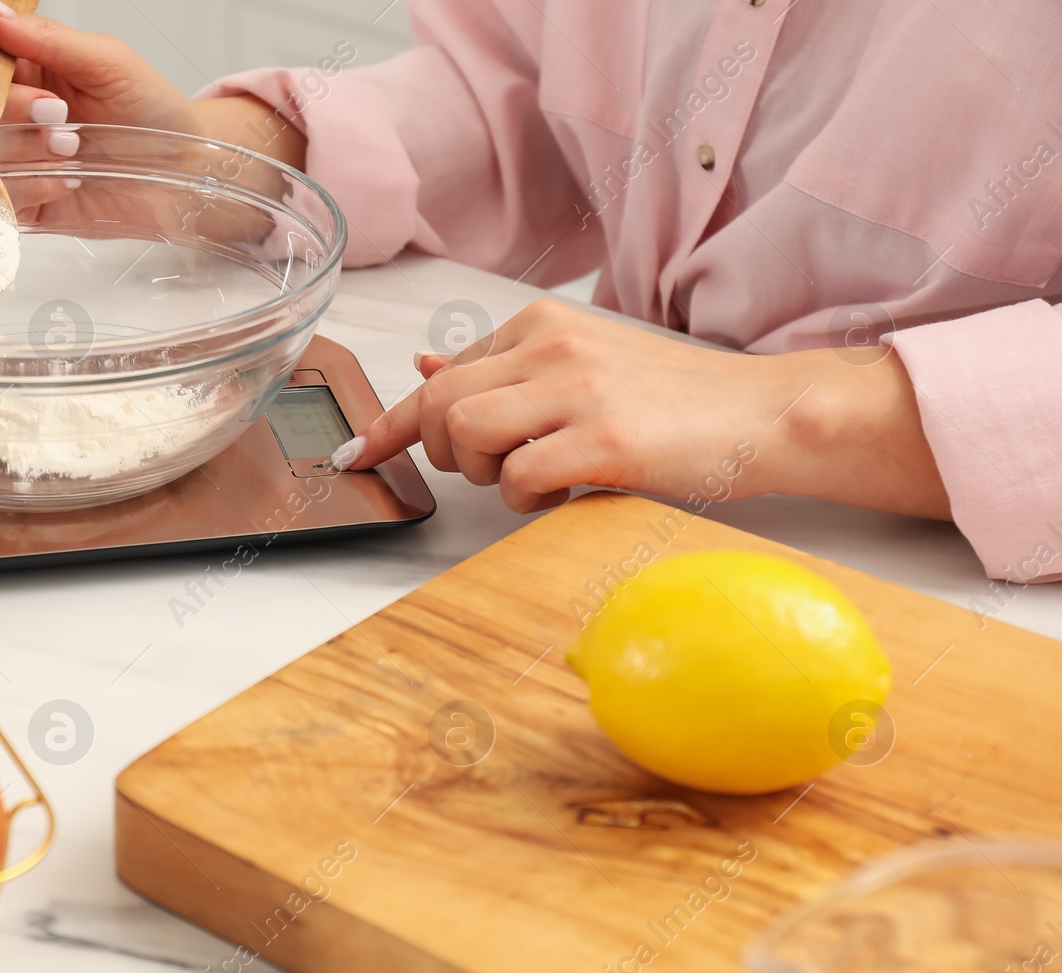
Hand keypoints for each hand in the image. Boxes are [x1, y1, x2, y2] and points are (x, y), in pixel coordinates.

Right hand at [0, 2, 305, 169]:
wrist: (179, 170)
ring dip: (20, 146)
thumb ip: (49, 39)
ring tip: (73, 150)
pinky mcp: (15, 197)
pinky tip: (68, 180)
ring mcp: (4, 151)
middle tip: (57, 113)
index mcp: (20, 59)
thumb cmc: (149, 110)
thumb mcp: (107, 61)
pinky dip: (27, 186)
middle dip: (0, 102)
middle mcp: (3, 102)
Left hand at [344, 300, 950, 519]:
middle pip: (437, 404)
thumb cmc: (673, 400)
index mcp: (541, 325)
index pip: (438, 375)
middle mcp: (552, 348)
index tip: (356, 453)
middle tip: (478, 470)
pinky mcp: (606, 441)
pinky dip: (525, 498)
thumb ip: (501, 367)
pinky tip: (563, 492)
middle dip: (436, 451)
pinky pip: (517, 477)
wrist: (764, 414)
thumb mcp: (580, 366)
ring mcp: (578, 392)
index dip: (391, 423)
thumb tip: (424, 364)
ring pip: (465, 434)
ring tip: (529, 477)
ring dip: (480, 473)